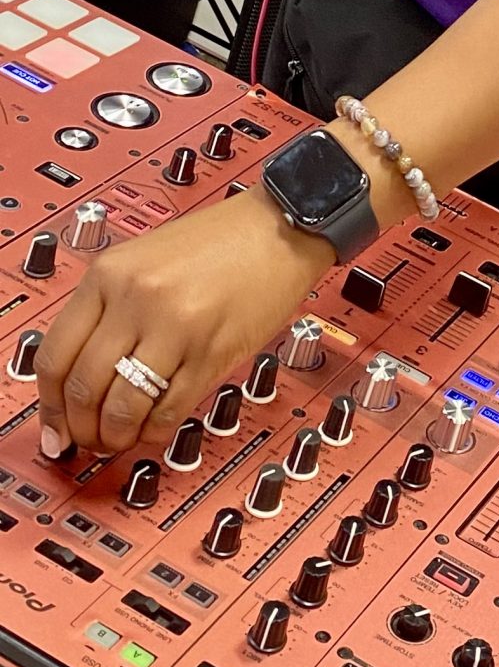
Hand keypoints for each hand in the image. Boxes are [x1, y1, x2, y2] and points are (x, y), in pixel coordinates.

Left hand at [33, 190, 331, 456]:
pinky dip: (156, 430)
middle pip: (84, 387)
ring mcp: (175, 326)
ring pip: (123, 406)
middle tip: (87, 439)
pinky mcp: (213, 351)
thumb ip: (108, 307)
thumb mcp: (142, 259)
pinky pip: (170, 408)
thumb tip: (80, 374)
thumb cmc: (219, 240)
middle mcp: (136, 297)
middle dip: (82, 428)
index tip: (54, 424)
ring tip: (120, 439)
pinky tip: (154, 430)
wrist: (280, 226)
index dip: (49, 404)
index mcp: (109, 273)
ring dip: (116, 436)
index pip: (54, 355)